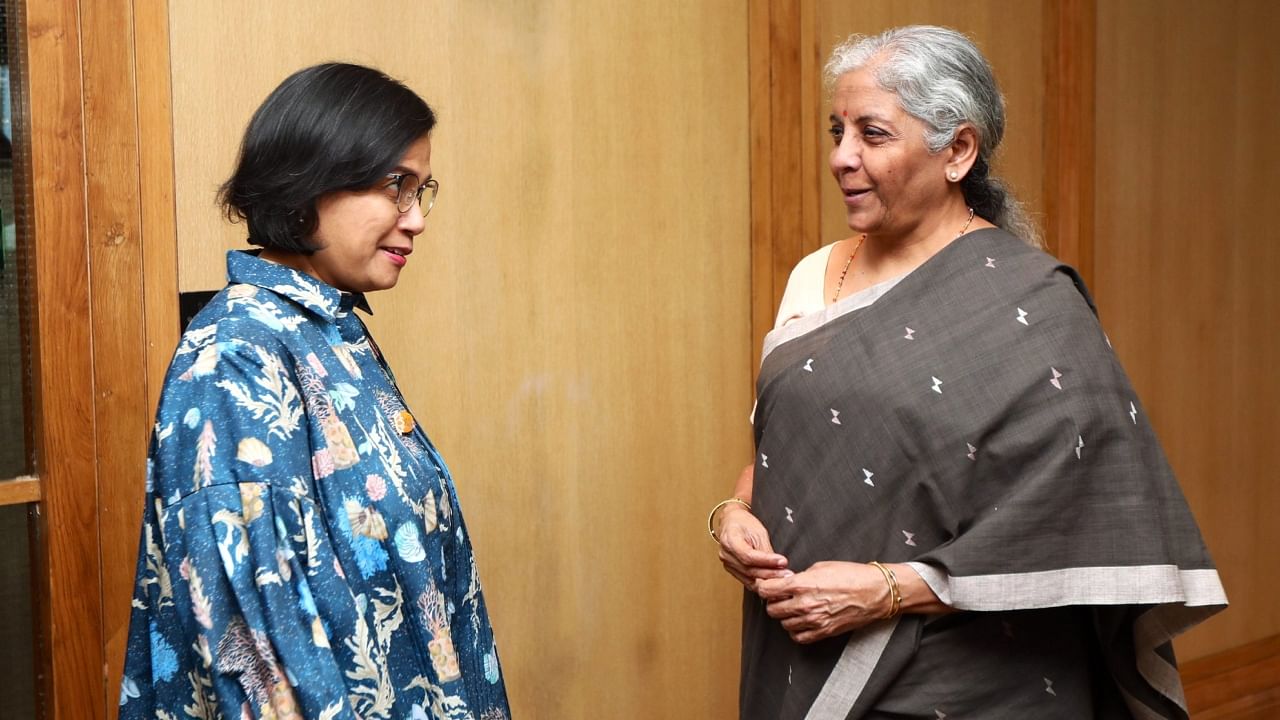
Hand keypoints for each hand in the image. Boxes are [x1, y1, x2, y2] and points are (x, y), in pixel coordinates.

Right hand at [716, 504, 790, 589]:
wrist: (733, 523)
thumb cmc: (744, 524)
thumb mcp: (758, 532)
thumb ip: (766, 550)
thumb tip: (778, 565)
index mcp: (730, 540)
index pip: (749, 556)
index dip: (767, 561)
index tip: (783, 562)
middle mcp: (726, 555)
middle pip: (749, 570)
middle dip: (770, 573)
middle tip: (787, 573)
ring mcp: (728, 564)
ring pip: (749, 579)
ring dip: (768, 580)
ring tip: (783, 577)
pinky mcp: (733, 571)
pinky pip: (748, 582)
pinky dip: (762, 583)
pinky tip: (773, 582)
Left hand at [755, 561, 889, 643]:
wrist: (876, 592)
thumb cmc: (851, 575)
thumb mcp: (821, 567)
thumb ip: (800, 576)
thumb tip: (787, 581)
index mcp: (801, 584)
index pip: (766, 590)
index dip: (764, 587)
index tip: (767, 585)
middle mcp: (804, 604)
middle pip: (772, 609)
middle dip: (773, 602)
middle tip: (781, 597)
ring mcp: (814, 620)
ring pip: (784, 624)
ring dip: (785, 616)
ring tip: (794, 608)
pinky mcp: (824, 632)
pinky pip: (799, 637)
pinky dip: (796, 630)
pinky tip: (802, 621)